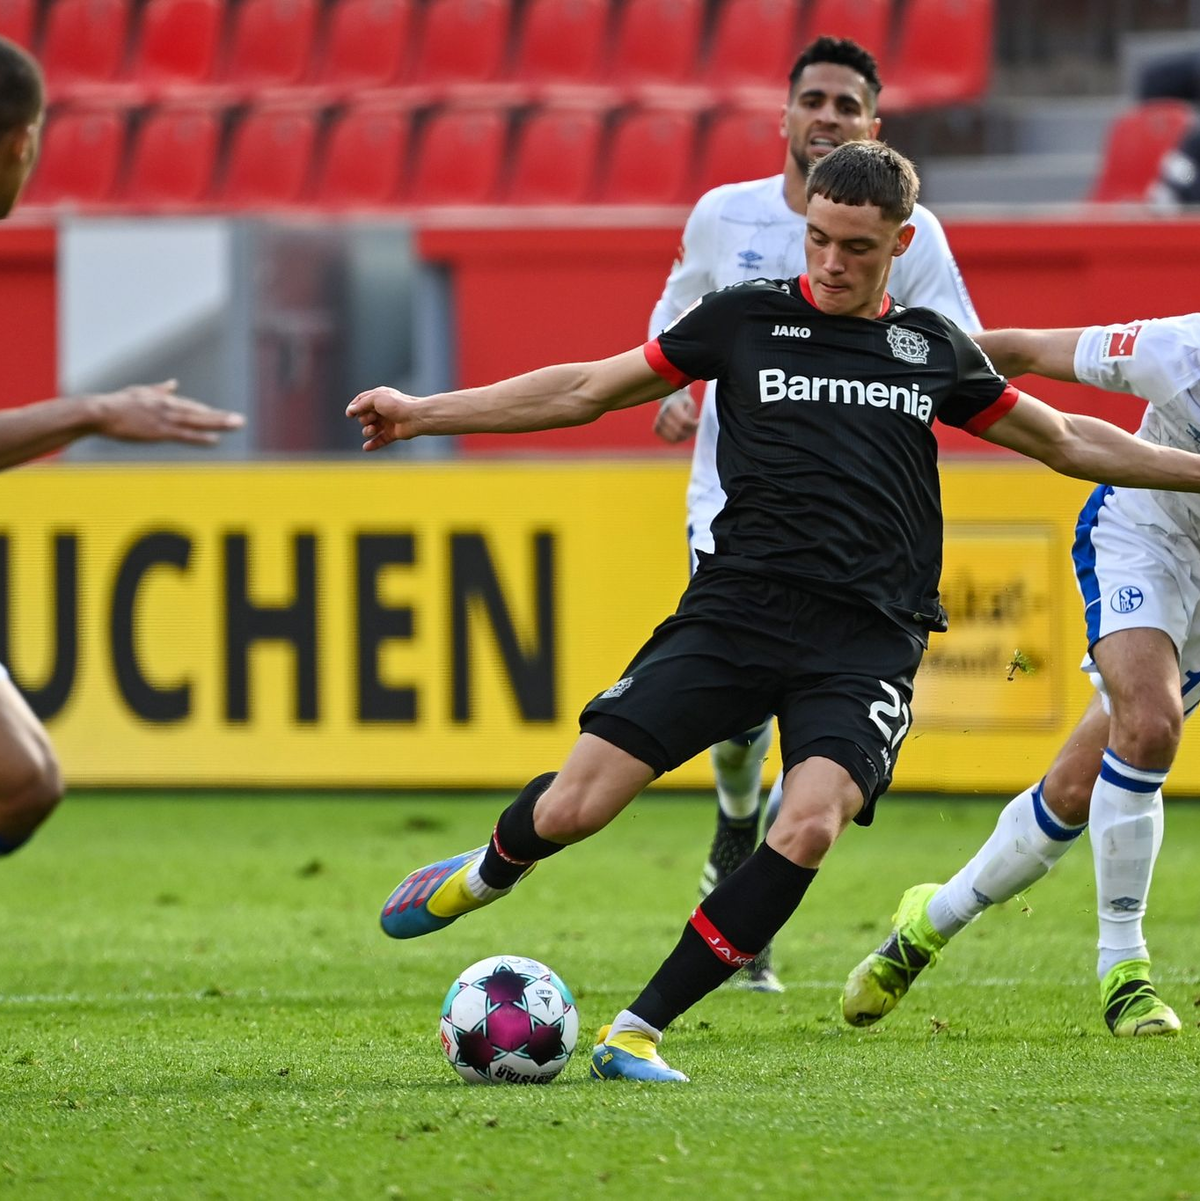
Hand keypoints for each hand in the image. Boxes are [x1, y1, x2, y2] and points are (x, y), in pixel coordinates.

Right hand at [91, 381, 242, 444]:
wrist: (100, 411)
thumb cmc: (116, 403)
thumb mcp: (140, 392)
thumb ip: (159, 389)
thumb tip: (173, 383)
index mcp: (164, 400)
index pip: (191, 407)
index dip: (207, 413)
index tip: (222, 417)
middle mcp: (169, 407)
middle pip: (201, 413)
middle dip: (222, 417)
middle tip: (242, 420)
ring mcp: (166, 419)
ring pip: (198, 422)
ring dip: (219, 424)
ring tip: (237, 425)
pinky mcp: (159, 431)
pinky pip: (184, 435)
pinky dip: (200, 437)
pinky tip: (215, 440)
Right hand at [346, 386, 418, 450]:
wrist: (415, 417)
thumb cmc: (397, 404)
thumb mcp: (376, 398)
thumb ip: (362, 404)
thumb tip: (351, 410)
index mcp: (379, 397)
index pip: (362, 401)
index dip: (354, 407)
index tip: (349, 414)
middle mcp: (382, 409)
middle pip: (364, 416)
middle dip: (364, 418)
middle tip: (372, 418)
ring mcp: (387, 422)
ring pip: (370, 429)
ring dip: (367, 431)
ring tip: (372, 429)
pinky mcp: (392, 434)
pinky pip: (379, 440)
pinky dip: (373, 444)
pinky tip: (366, 448)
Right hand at [653, 390, 697, 442]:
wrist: (670, 400)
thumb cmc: (683, 404)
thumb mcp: (690, 405)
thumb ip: (691, 417)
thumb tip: (690, 430)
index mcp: (671, 406)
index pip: (684, 421)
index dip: (694, 425)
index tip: (698, 421)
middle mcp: (662, 414)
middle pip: (679, 431)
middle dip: (690, 432)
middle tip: (695, 427)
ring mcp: (658, 422)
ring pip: (675, 438)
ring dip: (685, 437)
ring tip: (689, 430)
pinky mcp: (656, 429)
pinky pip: (670, 440)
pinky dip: (679, 439)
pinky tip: (682, 432)